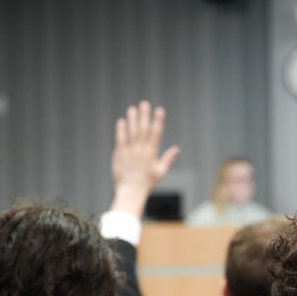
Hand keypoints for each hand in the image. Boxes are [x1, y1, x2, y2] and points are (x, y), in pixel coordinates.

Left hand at [110, 100, 179, 217]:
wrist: (131, 191)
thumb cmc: (147, 183)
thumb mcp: (161, 171)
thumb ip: (168, 159)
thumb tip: (177, 149)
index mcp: (152, 153)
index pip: (156, 133)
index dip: (158, 121)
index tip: (159, 110)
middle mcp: (141, 150)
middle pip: (143, 129)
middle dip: (145, 116)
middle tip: (145, 104)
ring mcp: (130, 151)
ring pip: (132, 132)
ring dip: (133, 119)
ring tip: (133, 109)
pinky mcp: (119, 154)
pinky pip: (120, 139)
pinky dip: (121, 129)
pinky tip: (122, 121)